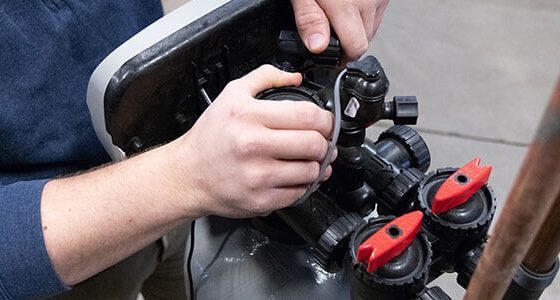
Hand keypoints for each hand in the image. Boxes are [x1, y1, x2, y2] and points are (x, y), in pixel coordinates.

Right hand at [172, 65, 334, 217]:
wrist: (188, 175)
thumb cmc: (210, 137)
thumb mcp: (231, 94)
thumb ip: (265, 77)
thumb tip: (296, 78)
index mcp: (249, 116)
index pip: (307, 116)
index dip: (326, 119)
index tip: (326, 123)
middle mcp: (253, 145)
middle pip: (314, 144)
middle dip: (324, 143)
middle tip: (319, 142)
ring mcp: (257, 176)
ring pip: (311, 171)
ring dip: (315, 165)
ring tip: (305, 160)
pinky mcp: (260, 200)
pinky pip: (299, 193)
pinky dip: (302, 185)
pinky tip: (292, 176)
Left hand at [291, 0, 389, 59]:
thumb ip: (309, 19)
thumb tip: (318, 47)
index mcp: (346, 5)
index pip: (355, 50)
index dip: (341, 60)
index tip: (330, 61)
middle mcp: (368, 1)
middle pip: (364, 41)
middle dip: (346, 44)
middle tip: (328, 35)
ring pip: (372, 27)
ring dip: (357, 29)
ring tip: (337, 15)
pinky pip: (377, 12)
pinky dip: (364, 14)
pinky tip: (349, 5)